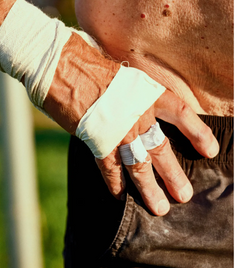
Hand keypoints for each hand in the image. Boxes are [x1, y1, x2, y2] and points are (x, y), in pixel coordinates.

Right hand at [45, 34, 218, 215]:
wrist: (58, 65)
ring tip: (159, 206)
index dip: (198, 133)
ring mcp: (117, 129)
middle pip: (161, 148)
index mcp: (146, 91)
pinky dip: (114, 183)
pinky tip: (120, 195)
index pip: (181, 114)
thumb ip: (128, 94)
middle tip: (183, 194)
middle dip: (173, 174)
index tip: (209, 150)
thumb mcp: (117, 73)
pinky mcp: (94, 139)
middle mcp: (137, 113)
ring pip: (138, 164)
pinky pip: (109, 167)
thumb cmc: (83, 61)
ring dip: (148, 187)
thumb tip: (131, 108)